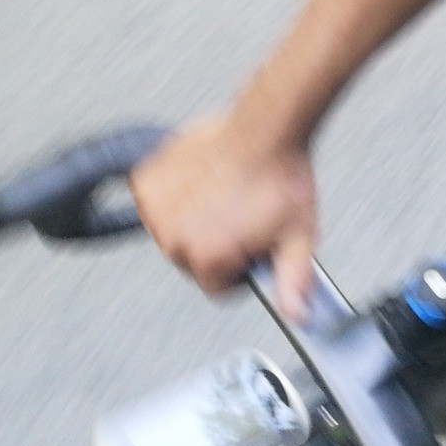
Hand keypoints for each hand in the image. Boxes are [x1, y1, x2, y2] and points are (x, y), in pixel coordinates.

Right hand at [132, 113, 317, 321]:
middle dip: (218, 244)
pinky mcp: (145, 181)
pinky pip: (157, 202)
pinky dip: (175, 195)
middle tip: (245, 213)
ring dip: (195, 220)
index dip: (243, 267)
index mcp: (208, 259)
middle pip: (195, 261)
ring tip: (227, 194)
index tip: (255, 243)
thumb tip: (299, 319)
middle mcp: (174, 240)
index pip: (220, 286)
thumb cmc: (282, 178)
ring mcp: (155, 210)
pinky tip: (205, 180)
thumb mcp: (299, 235)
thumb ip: (294, 281)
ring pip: (175, 232)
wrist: (266, 126)